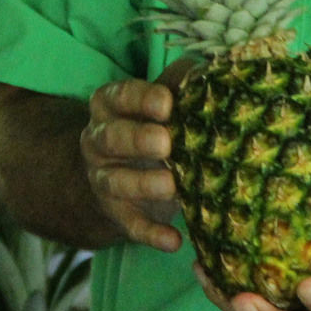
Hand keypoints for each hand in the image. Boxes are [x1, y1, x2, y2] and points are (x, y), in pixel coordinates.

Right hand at [80, 63, 190, 251]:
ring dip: (143, 184)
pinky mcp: (117, 214)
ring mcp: (104, 179)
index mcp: (109, 105)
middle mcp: (99, 140)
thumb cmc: (153, 125)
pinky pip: (130, 226)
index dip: (141, 99)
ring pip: (115, 182)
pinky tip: (174, 241)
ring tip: (173, 186)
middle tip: (166, 142)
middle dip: (137, 139)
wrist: (122, 174)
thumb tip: (211, 69)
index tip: (168, 103)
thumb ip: (181, 83)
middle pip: (111, 138)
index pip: (119, 96)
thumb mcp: (161, 101)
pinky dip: (151, 235)